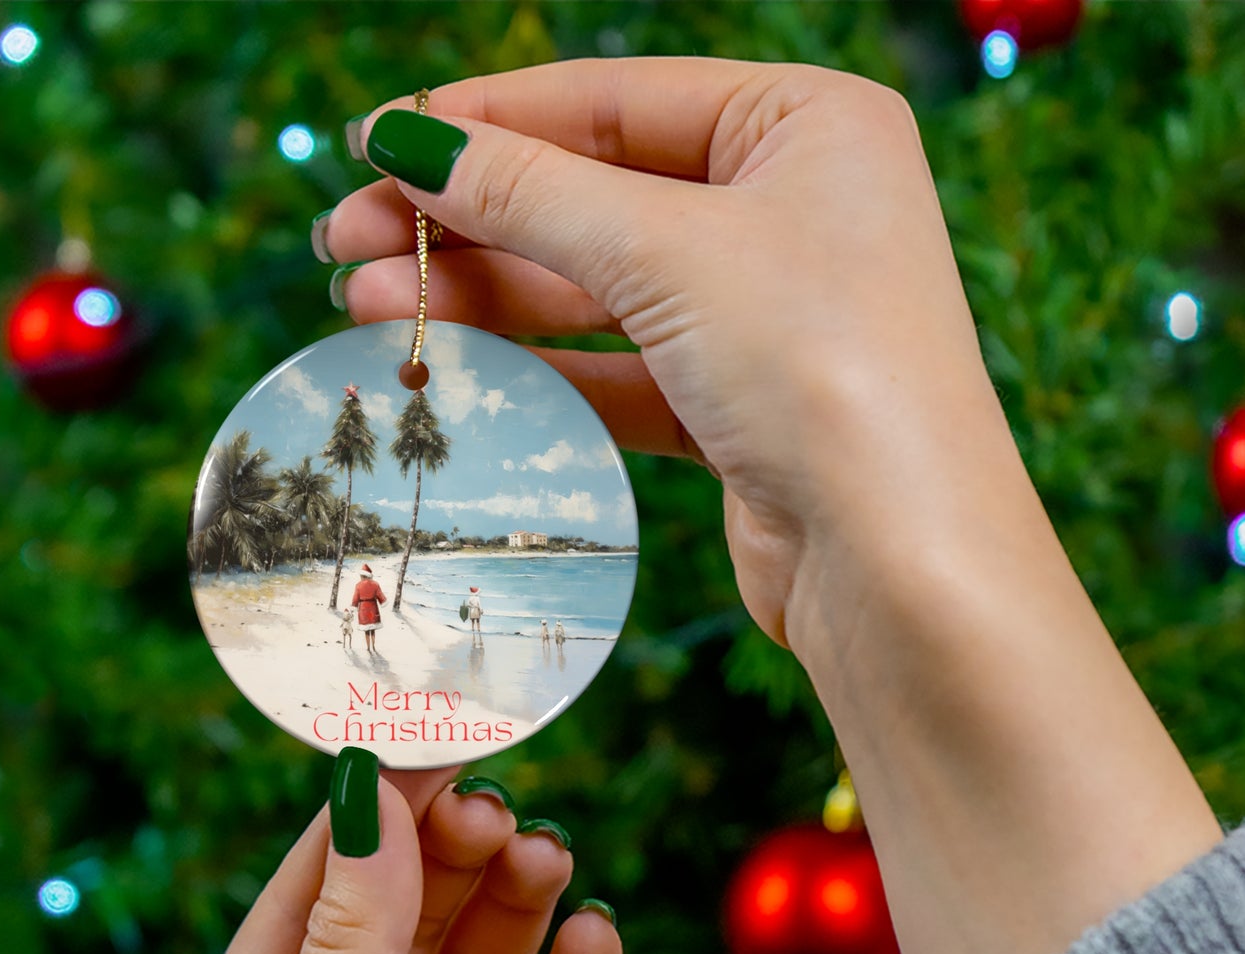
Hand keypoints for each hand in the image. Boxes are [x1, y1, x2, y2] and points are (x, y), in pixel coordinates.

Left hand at [162, 763, 621, 953]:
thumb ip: (351, 946)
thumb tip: (372, 800)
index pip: (314, 899)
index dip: (371, 820)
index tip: (431, 744)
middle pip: (407, 926)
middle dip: (451, 862)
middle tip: (500, 809)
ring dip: (515, 911)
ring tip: (549, 857)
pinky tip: (596, 941)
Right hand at [321, 57, 1012, 657]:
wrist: (899, 562)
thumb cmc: (820, 368)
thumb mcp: (667, 252)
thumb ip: (532, 193)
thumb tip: (408, 141)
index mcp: (807, 125)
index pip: (615, 100)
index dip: (487, 120)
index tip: (374, 142)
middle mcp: (794, 210)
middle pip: (597, 195)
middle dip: (469, 219)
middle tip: (345, 240)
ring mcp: (769, 315)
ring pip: (600, 289)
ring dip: (486, 297)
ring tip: (366, 305)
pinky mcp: (742, 409)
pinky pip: (622, 371)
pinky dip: (542, 369)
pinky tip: (454, 365)